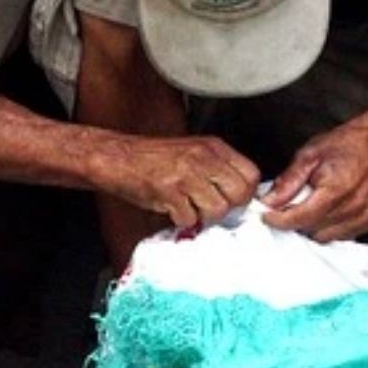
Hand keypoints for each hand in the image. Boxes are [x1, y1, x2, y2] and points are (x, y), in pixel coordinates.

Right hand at [90, 133, 259, 228]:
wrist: (116, 157)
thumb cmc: (153, 158)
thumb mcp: (193, 152)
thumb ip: (217, 168)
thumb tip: (240, 194)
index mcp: (213, 147)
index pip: (251, 174)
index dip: (246, 193)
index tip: (234, 201)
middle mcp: (203, 158)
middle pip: (239, 193)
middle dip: (228, 208)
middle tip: (211, 208)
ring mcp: (186, 174)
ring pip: (218, 209)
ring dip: (204, 216)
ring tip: (189, 208)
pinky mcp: (168, 191)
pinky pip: (190, 218)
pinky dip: (182, 220)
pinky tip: (172, 209)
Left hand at [261, 118, 367, 241]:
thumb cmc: (343, 145)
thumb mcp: (308, 155)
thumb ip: (289, 180)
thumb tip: (269, 201)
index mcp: (336, 189)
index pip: (300, 217)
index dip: (279, 220)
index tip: (265, 216)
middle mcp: (350, 207)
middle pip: (310, 229)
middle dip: (292, 220)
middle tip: (284, 206)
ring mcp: (359, 217)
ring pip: (322, 236)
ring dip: (309, 226)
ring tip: (306, 206)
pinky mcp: (364, 222)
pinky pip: (337, 236)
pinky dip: (325, 228)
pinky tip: (323, 212)